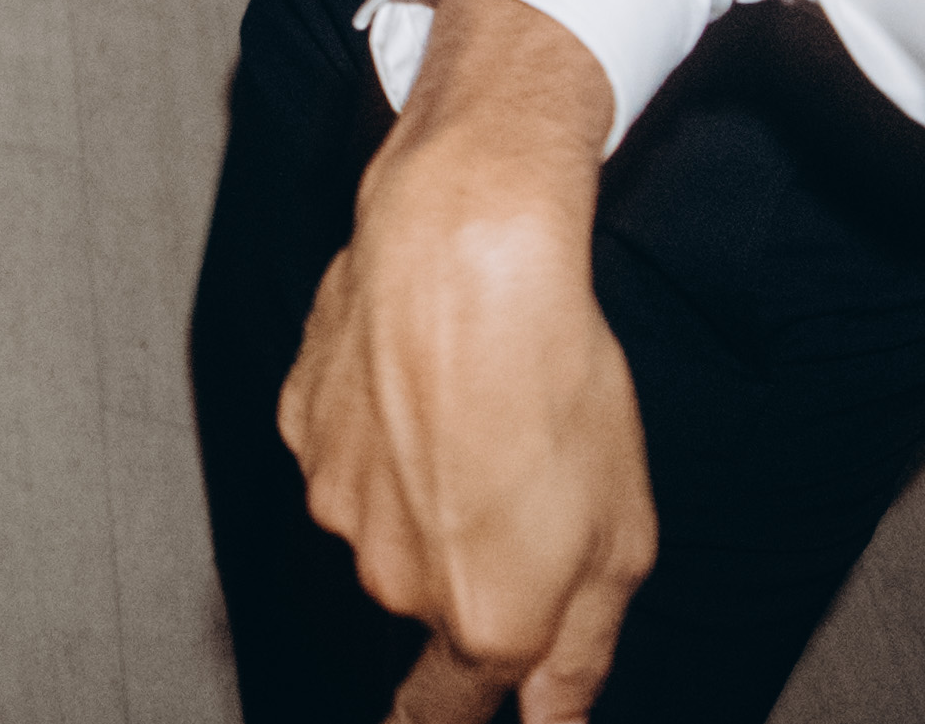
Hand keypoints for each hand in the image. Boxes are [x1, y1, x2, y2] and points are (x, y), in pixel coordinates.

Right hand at [288, 0, 652, 723]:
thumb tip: (551, 715)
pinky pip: (348, 451)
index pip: (444, 715)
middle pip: (428, 600)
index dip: (446, 720)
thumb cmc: (554, 373)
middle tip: (519, 478)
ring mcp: (338, 502)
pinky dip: (381, 428)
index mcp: (481, 617)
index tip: (444, 716)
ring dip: (424, 489)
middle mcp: (393, 577)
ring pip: (386, 521)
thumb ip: (582, 651)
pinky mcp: (302, 428)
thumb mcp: (622, 534)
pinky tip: (427, 376)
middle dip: (467, 562)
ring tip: (477, 408)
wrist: (463, 247)